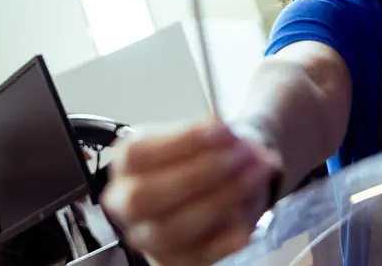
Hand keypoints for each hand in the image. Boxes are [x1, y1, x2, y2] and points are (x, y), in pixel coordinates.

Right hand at [101, 119, 281, 265]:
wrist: (212, 185)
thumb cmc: (199, 158)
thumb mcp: (199, 136)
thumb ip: (214, 136)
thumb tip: (235, 141)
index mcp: (126, 165)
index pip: (136, 155)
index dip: (181, 142)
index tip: (221, 129)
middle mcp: (127, 204)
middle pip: (147, 196)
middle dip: (201, 173)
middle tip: (241, 154)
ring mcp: (147, 237)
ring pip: (171, 230)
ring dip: (219, 201)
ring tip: (255, 177)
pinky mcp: (173, 260)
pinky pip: (196, 258)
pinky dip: (222, 244)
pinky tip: (245, 228)